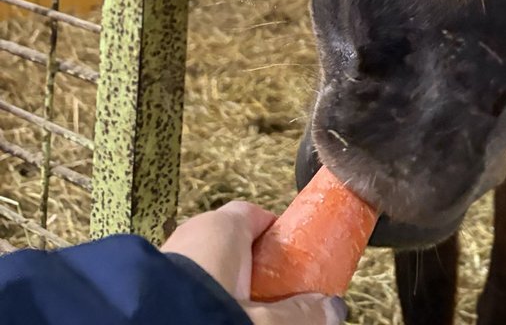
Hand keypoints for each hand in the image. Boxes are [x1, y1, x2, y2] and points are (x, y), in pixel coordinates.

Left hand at [162, 200, 347, 323]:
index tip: (294, 262)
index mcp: (222, 227)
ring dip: (225, 290)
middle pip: (234, 244)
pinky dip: (199, 300)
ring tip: (240, 316)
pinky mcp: (149, 282)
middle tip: (272, 300)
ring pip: (207, 267)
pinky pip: (186, 285)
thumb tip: (332, 311)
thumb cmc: (200, 314)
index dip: (278, 236)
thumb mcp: (263, 320)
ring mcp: (167, 257)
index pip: (257, 215)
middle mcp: (192, 234)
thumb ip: (299, 314)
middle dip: (254, 271)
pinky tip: (208, 320)